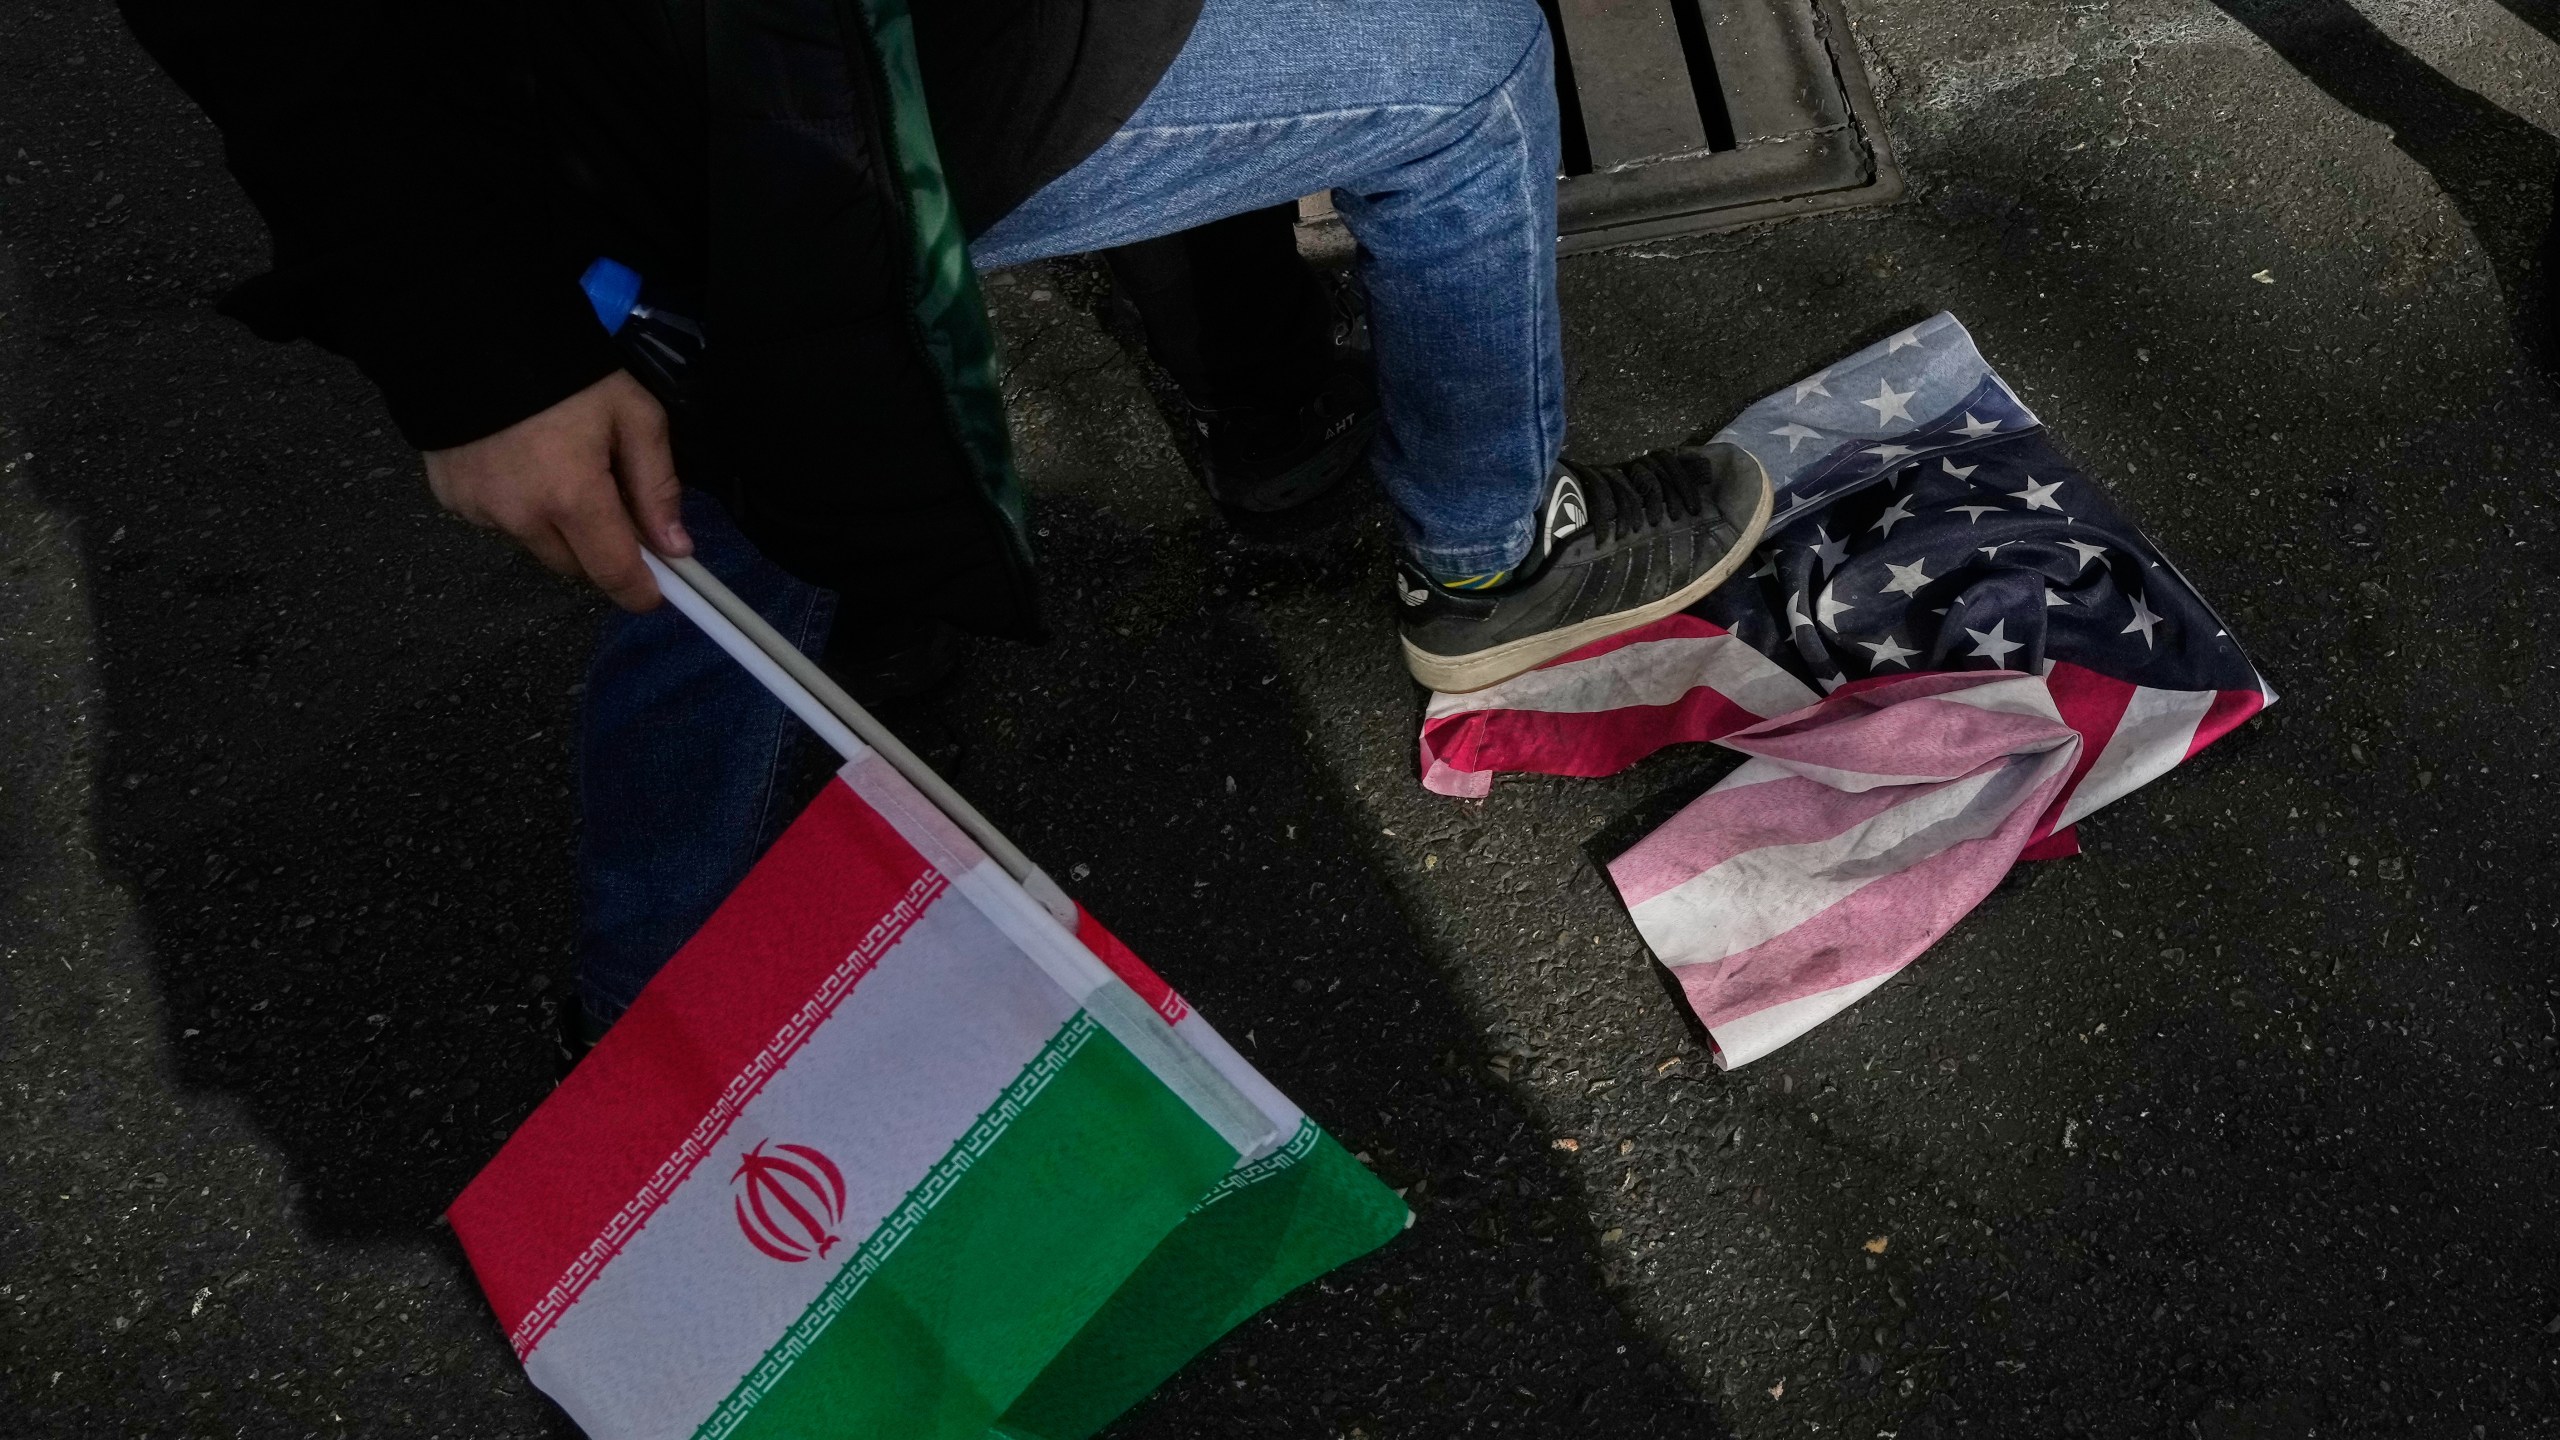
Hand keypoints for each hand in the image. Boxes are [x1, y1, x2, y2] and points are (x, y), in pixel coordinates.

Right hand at [422, 370, 692, 610]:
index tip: (657, 593)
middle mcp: (522, 517)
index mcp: (572, 498)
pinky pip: (498, 522)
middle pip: (575, 566)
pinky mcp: (451, 499)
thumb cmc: (566, 372)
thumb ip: (657, 485)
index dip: (640, 591)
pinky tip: (517, 462)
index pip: (613, 573)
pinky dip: (516, 507)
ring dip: (556, 528)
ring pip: (536, 545)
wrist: (468, 333)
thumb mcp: (633, 415)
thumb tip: (676, 548)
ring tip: (558, 468)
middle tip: (611, 504)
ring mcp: (480, 511)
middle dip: (599, 549)